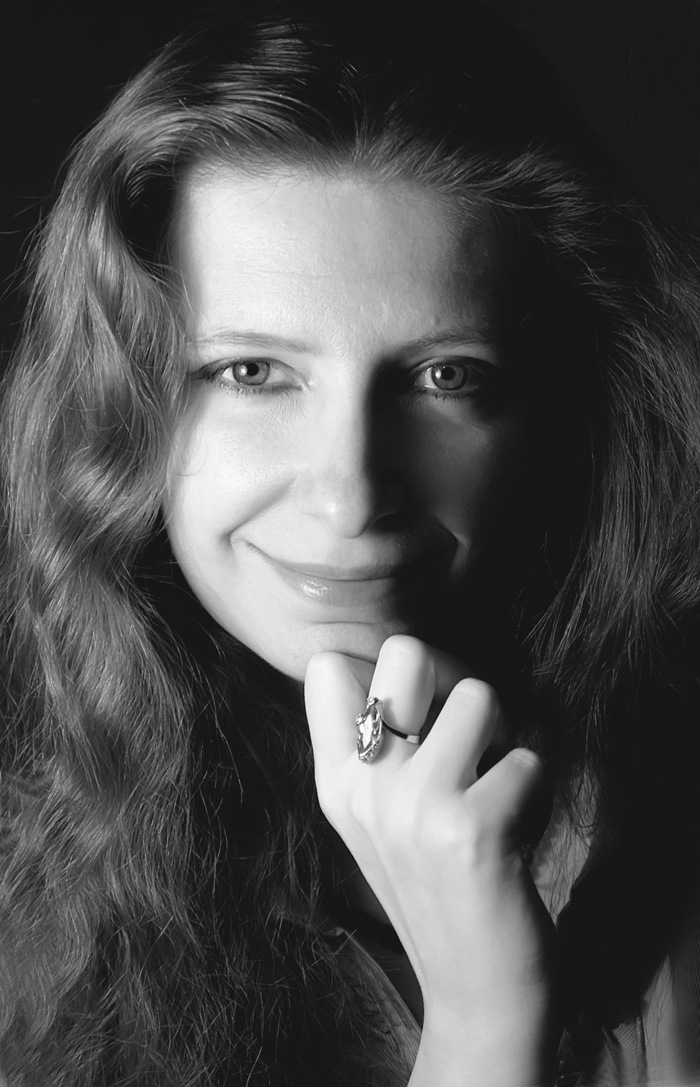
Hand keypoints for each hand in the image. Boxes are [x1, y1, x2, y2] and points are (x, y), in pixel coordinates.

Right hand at [305, 635, 558, 1086]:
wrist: (477, 993)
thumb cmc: (441, 891)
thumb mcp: (382, 820)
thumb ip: (381, 749)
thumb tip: (418, 659)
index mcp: (335, 783)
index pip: (327, 668)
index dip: (390, 670)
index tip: (421, 712)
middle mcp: (364, 788)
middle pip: (406, 651)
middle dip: (453, 679)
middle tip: (471, 737)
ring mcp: (412, 806)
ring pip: (478, 695)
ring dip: (505, 740)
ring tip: (496, 793)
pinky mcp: (469, 828)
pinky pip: (528, 759)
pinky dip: (536, 792)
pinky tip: (518, 837)